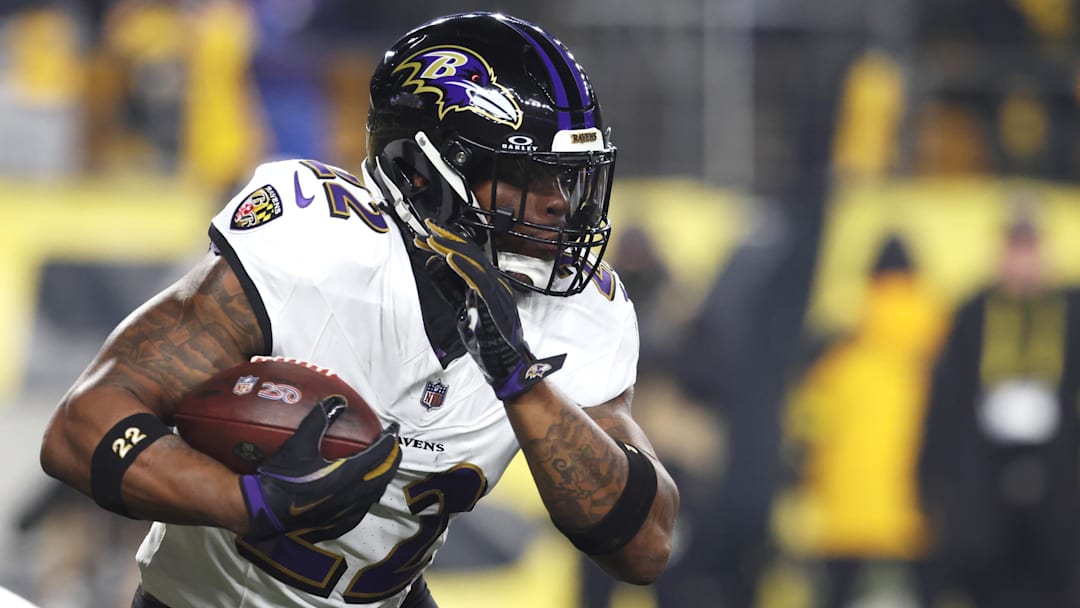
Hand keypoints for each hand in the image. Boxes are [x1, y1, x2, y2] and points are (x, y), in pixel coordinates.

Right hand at [239, 396, 400, 537]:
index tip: (393, 429)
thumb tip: (338, 399)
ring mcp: (346, 513)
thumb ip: (319, 419)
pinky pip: (362, 509)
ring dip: (382, 478)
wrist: (263, 512)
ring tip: (380, 465)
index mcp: (348, 475)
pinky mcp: (337, 524)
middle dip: (392, 459)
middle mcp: (352, 496)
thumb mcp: (299, 444)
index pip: (380, 454)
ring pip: (375, 494)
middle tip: (393, 446)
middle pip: (384, 476)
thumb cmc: (281, 477)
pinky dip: (368, 496)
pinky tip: (362, 492)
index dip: (390, 440)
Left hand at [416, 218, 564, 399]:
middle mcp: (494, 284)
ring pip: (474, 263)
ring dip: (451, 249)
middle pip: (470, 254)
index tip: (426, 236)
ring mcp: (497, 293)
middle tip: (427, 228)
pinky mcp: (495, 305)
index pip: (466, 257)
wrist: (510, 367)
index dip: (446, 244)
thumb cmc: (489, 343)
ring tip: (433, 238)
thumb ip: (450, 288)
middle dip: (447, 239)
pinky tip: (450, 258)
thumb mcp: (463, 310)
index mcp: (487, 285)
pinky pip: (479, 282)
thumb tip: (436, 266)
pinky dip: (464, 268)